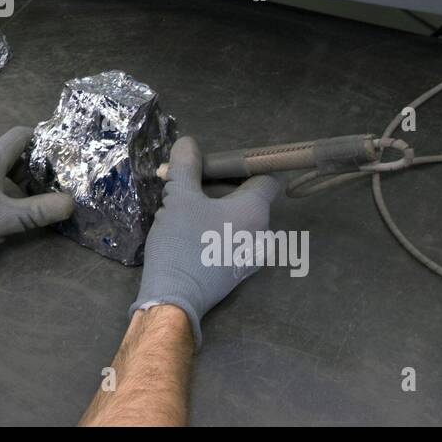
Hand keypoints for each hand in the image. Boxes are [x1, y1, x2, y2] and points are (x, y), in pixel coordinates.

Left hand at [0, 127, 73, 282]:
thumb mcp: (7, 221)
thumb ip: (40, 210)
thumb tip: (70, 202)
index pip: (19, 136)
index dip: (37, 141)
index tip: (51, 155)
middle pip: (3, 153)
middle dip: (22, 168)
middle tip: (36, 189)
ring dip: (2, 179)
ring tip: (12, 202)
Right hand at [132, 137, 283, 348]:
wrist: (174, 298)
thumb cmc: (183, 243)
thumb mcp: (179, 197)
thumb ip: (186, 166)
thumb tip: (189, 143)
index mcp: (256, 211)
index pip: (266, 177)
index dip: (243, 167)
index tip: (215, 167)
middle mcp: (262, 233)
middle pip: (247, 198)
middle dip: (217, 188)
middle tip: (186, 186)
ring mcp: (251, 257)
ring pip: (235, 220)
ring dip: (212, 210)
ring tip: (179, 209)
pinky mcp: (236, 273)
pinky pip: (229, 240)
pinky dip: (212, 231)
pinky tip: (184, 234)